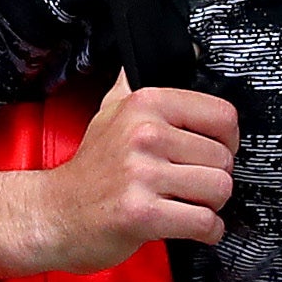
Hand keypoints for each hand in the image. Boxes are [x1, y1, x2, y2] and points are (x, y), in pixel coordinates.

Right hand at [25, 73, 237, 271]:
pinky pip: (204, 223)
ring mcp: (142, 174)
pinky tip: (189, 226)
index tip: (213, 151)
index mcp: (145, 103)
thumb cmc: (92, 167)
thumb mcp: (111, 109)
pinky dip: (207, 231)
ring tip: (188, 203)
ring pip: (219, 188)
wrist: (54, 213)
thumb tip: (190, 49)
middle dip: (215, 177)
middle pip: (224, 158)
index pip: (223, 116)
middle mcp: (144, 134)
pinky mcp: (143, 214)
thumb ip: (141, 80)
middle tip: (191, 185)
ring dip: (211, 205)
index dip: (227, 140)